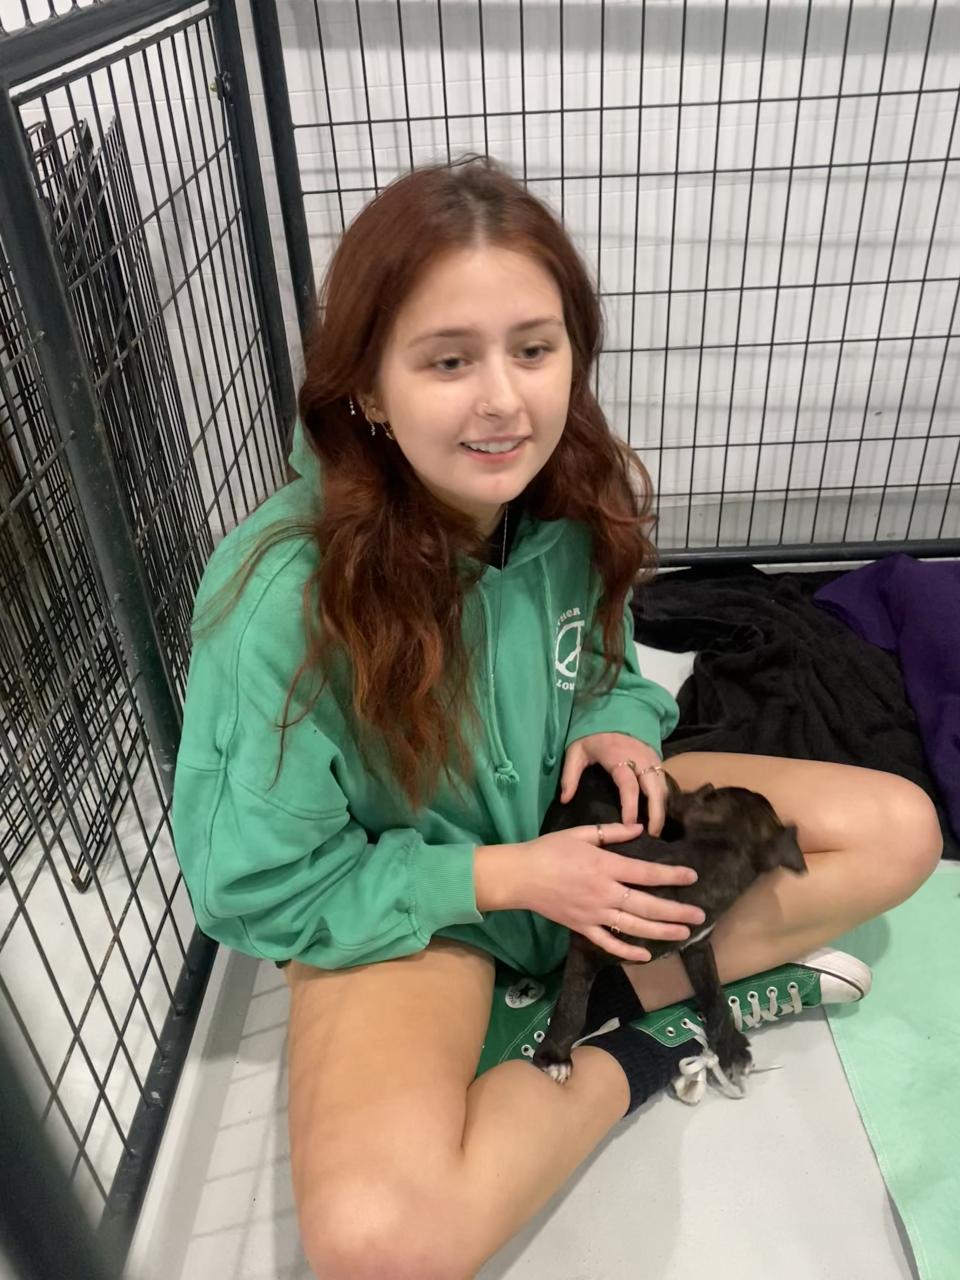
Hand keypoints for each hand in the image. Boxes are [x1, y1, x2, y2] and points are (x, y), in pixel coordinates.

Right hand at [518, 824, 704, 962]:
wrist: (521, 876)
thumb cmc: (550, 850)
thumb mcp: (581, 833)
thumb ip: (612, 833)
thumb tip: (640, 829)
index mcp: (605, 866)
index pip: (646, 872)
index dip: (671, 875)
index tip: (692, 876)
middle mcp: (604, 893)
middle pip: (647, 904)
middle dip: (676, 910)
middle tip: (700, 915)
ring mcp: (594, 914)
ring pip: (633, 926)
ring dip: (661, 930)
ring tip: (684, 932)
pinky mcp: (583, 927)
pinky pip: (608, 943)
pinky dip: (627, 951)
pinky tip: (646, 954)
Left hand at [560, 732, 668, 834]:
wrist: (615, 711)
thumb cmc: (593, 735)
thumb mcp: (576, 751)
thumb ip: (570, 775)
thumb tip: (565, 799)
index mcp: (618, 757)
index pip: (628, 785)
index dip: (631, 806)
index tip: (630, 824)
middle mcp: (640, 759)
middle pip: (654, 788)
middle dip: (657, 812)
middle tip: (653, 835)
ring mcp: (651, 759)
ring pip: (663, 786)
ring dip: (662, 808)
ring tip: (657, 830)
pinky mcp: (657, 760)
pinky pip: (664, 782)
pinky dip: (663, 799)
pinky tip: (659, 814)